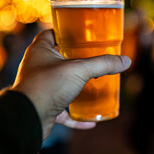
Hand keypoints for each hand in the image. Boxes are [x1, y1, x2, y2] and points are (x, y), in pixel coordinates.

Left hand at [11, 30, 130, 139]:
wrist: (27, 119)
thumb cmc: (47, 87)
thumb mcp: (79, 70)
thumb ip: (103, 64)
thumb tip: (125, 61)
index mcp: (40, 51)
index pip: (52, 34)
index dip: (66, 33)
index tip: (83, 36)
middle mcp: (38, 67)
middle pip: (59, 59)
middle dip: (77, 61)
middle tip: (95, 60)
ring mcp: (41, 88)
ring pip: (62, 84)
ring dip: (77, 86)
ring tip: (95, 85)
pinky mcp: (44, 107)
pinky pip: (63, 110)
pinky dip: (77, 115)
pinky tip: (92, 121)